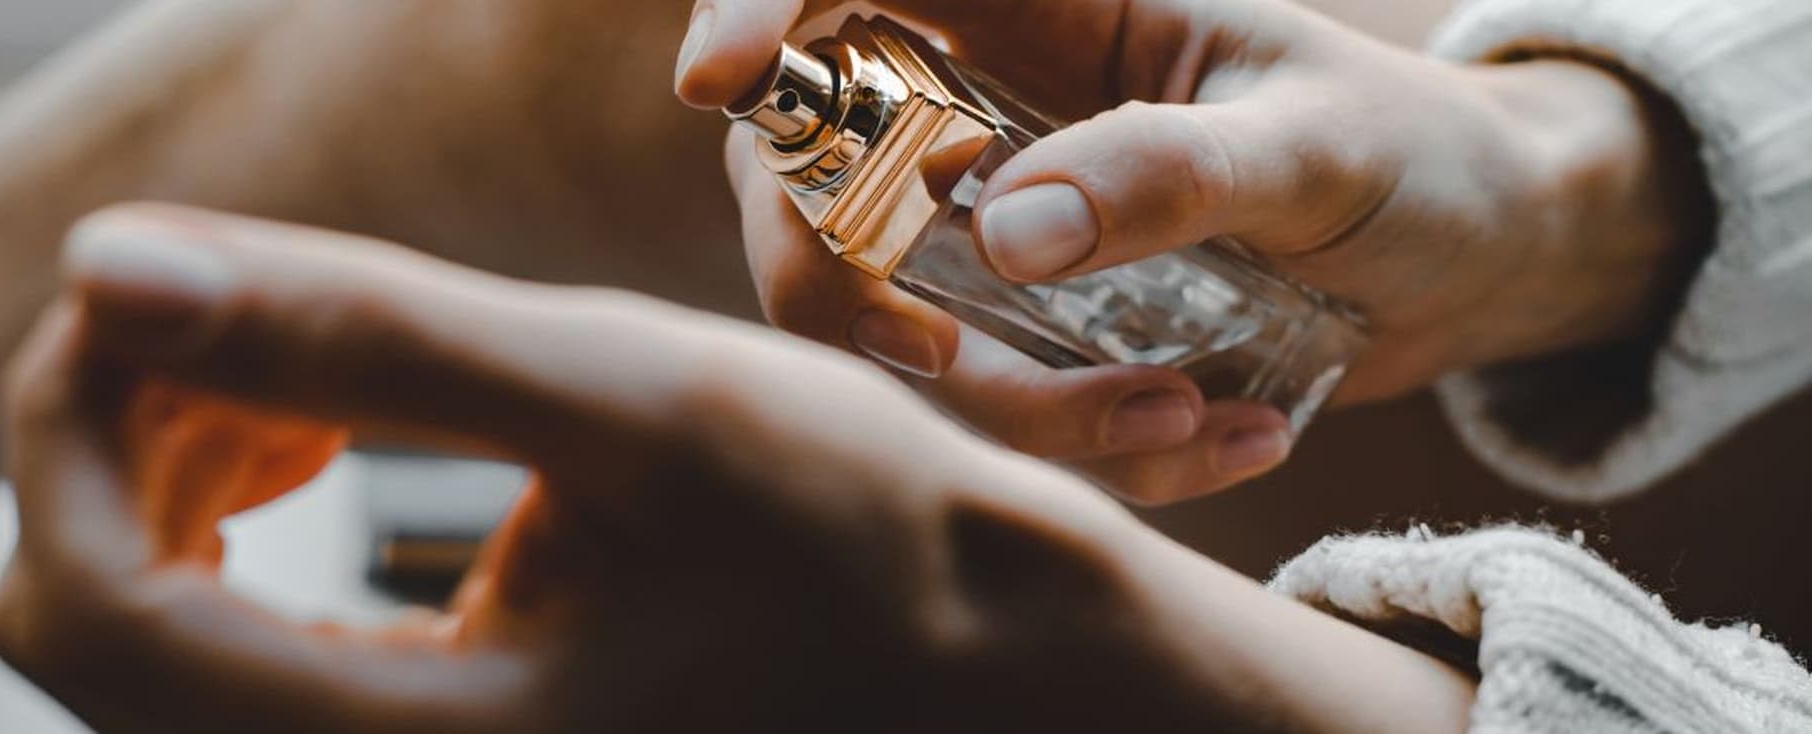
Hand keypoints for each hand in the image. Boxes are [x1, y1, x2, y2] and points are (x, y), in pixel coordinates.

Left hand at [0, 204, 1473, 732]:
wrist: (996, 667)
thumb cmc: (866, 538)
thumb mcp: (634, 404)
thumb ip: (369, 338)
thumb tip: (120, 265)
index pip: (91, 607)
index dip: (74, 416)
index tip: (162, 286)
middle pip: (100, 633)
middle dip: (128, 440)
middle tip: (244, 323)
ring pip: (168, 653)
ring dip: (186, 479)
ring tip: (303, 383)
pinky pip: (251, 666)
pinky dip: (252, 538)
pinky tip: (340, 450)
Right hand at [678, 0, 1710, 502]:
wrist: (1482, 253)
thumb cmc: (1414, 155)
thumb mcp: (1318, 144)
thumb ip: (1170, 172)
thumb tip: (1001, 231)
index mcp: (1045, 9)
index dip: (758, 9)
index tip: (717, 80)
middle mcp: (989, 108)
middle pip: (804, 174)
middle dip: (848, 290)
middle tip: (956, 369)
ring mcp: (997, 224)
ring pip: (883, 318)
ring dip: (1006, 407)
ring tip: (1186, 421)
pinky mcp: (1031, 327)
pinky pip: (984, 404)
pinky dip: (1079, 451)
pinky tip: (1218, 438)